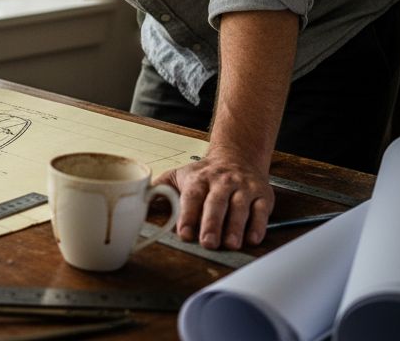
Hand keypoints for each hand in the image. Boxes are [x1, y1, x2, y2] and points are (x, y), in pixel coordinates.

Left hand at [155, 150, 273, 249]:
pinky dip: (258, 225)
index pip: (192, 197)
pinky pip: (262, 210)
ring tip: (231, 244)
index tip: (184, 233)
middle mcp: (222, 181)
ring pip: (240, 207)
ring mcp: (243, 187)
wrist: (237, 155)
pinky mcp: (262, 194)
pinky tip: (253, 238)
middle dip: (212, 223)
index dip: (188, 215)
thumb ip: (160, 190)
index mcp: (199, 178)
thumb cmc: (205, 173)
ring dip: (236, 227)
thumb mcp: (179, 176)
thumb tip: (138, 202)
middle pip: (216, 203)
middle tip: (208, 243)